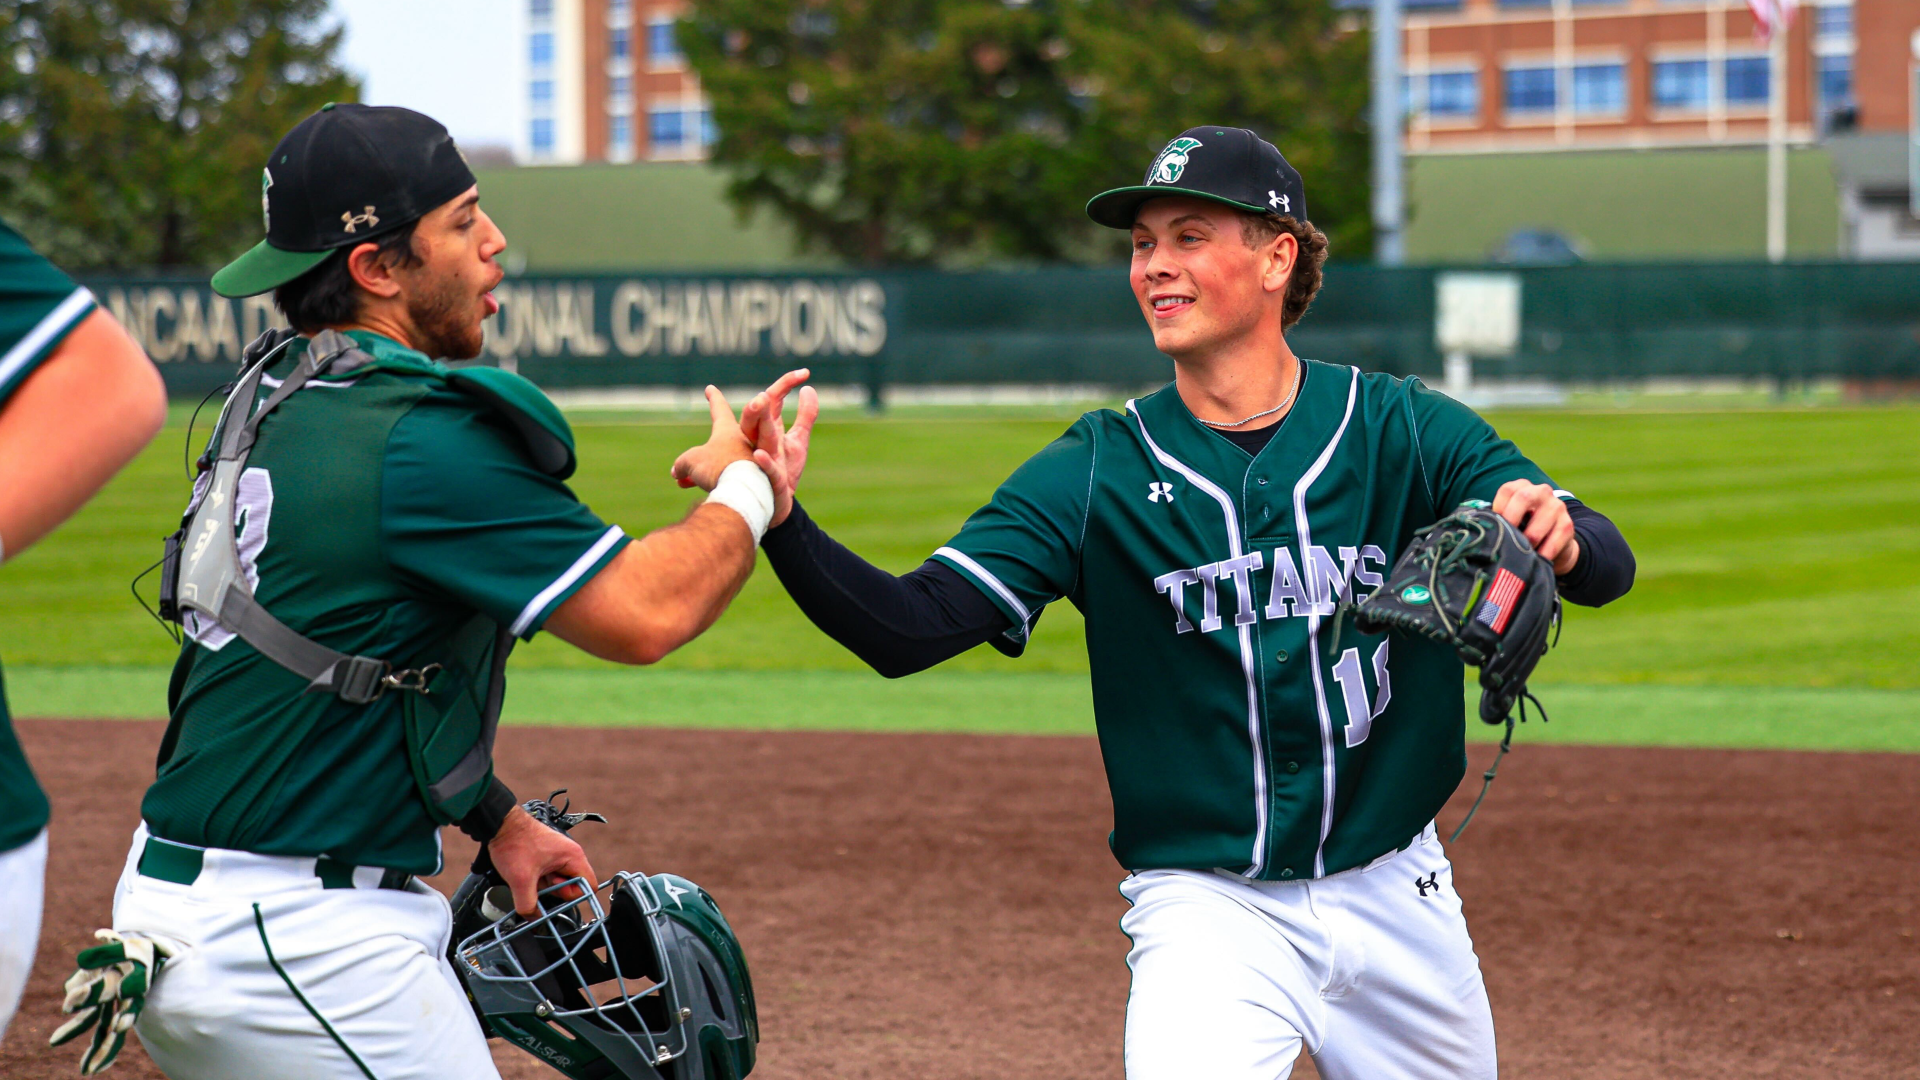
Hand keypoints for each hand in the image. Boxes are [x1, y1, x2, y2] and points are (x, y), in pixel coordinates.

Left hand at [487, 805, 597, 916]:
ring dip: (543, 885)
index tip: (554, 893)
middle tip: (537, 882)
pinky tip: (526, 872)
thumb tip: (533, 918)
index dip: (572, 896)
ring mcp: (559, 855)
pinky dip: (537, 879)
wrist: (499, 824)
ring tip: (528, 874)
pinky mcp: (548, 856)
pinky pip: (548, 875)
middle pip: (572, 886)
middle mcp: (570, 855)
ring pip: (558, 882)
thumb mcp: (520, 880)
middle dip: (553, 890)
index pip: (589, 886)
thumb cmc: (514, 843)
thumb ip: (528, 905)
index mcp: (573, 857)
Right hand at [670, 385, 756, 491]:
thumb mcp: (691, 462)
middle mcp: (742, 442)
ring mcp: (750, 461)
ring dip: (700, 472)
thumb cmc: (716, 467)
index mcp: (728, 430)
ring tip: (683, 481)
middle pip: (720, 441)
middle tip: (690, 458)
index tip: (710, 388)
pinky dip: (713, 484)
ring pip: (722, 464)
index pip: (720, 409)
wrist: (743, 490)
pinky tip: (693, 488)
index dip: (714, 399)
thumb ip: (681, 463)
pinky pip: (731, 480)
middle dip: (701, 451)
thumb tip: (676, 471)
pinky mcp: (754, 481)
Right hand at [738, 369, 819, 527]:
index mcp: (767, 428)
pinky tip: (760, 455)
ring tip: (760, 401)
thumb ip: (806, 415)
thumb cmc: (784, 470)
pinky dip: (763, 462)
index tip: (805, 372)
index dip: (786, 383)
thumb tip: (808, 388)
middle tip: (763, 389)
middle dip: (758, 403)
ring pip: (757, 436)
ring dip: (757, 419)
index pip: (772, 399)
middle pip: (755, 416)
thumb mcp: (799, 440)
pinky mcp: (770, 478)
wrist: (779, 504)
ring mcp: (763, 458)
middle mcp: (761, 440)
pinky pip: (765, 469)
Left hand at [1493, 479, 1579, 574]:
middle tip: (1505, 540)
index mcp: (1522, 487)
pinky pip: (1554, 540)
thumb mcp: (1510, 520)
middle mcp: (1541, 491)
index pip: (1507, 490)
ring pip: (1538, 524)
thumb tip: (1478, 529)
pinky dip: (1543, 553)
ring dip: (1527, 543)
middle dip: (1511, 521)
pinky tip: (1536, 559)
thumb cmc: (1522, 530)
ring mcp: (1557, 506)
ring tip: (1520, 554)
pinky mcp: (1568, 525)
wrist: (1554, 543)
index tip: (1494, 527)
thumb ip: (1497, 520)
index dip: (1498, 509)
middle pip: (1523, 498)